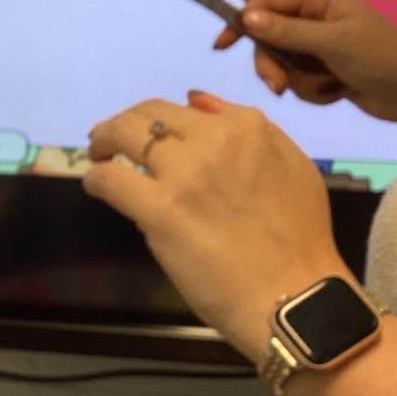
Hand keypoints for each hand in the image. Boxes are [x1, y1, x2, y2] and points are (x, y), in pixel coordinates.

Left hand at [84, 92, 348, 360]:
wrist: (294, 294)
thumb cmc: (300, 240)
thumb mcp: (292, 167)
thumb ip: (249, 131)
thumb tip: (196, 101)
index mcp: (246, 127)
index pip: (185, 110)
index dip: (159, 122)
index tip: (149, 138)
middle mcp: (213, 139)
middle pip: (148, 114)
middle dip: (123, 123)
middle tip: (109, 142)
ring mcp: (185, 173)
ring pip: (122, 135)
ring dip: (103, 143)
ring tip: (98, 158)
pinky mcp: (160, 209)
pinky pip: (110, 179)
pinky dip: (96, 178)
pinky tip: (97, 187)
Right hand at [213, 0, 396, 130]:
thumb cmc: (379, 58)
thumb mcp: (331, 43)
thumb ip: (288, 32)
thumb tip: (247, 17)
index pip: (266, 2)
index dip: (242, 21)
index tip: (222, 45)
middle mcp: (315, 17)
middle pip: (269, 38)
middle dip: (274, 65)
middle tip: (278, 87)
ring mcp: (320, 45)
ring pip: (283, 64)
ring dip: (300, 81)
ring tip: (329, 88)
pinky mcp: (325, 70)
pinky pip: (299, 81)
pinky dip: (313, 91)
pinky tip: (338, 93)